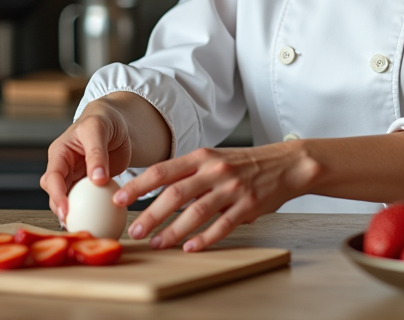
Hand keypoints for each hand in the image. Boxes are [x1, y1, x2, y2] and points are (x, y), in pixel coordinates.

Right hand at [39, 97, 133, 224]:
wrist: (118, 122)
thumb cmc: (103, 121)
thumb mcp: (97, 130)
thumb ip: (96, 153)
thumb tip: (97, 180)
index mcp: (59, 154)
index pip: (52, 178)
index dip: (57, 196)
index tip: (66, 211)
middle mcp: (64, 168)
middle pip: (56, 194)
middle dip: (61, 211)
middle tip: (74, 225)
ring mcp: (76, 178)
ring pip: (70, 200)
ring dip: (76, 214)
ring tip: (86, 230)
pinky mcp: (90, 186)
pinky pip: (89, 201)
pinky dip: (92, 211)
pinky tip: (101, 223)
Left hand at [115, 142, 320, 252]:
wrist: (285, 164)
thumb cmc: (245, 163)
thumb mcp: (214, 158)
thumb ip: (188, 171)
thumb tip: (153, 189)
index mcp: (202, 156)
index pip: (163, 170)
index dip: (138, 185)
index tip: (118, 198)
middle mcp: (214, 170)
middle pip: (175, 194)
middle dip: (150, 214)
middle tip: (135, 231)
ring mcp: (232, 188)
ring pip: (196, 212)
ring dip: (174, 231)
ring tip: (158, 243)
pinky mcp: (248, 206)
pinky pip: (222, 225)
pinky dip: (205, 238)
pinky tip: (191, 247)